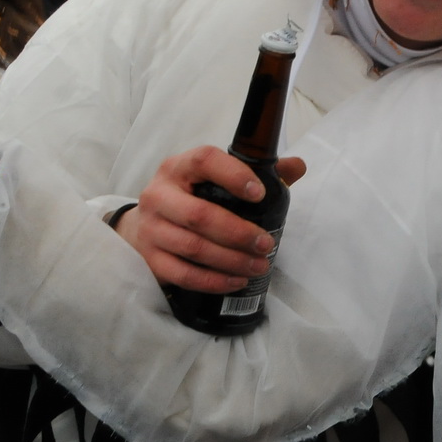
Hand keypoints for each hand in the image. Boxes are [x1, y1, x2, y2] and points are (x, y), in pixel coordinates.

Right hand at [113, 146, 305, 292]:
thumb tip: (297, 166)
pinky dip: (213, 281)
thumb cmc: (191, 196)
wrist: (143, 224)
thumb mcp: (216, 178)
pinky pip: (182, 274)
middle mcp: (158, 195)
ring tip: (259, 265)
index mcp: (179, 167)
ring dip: (231, 260)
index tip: (260, 194)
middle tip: (267, 244)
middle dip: (238, 233)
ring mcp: (150, 228)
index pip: (204, 161)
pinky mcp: (149, 258)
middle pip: (199, 215)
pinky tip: (236, 281)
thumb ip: (257, 171)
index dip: (233, 175)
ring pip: (192, 248)